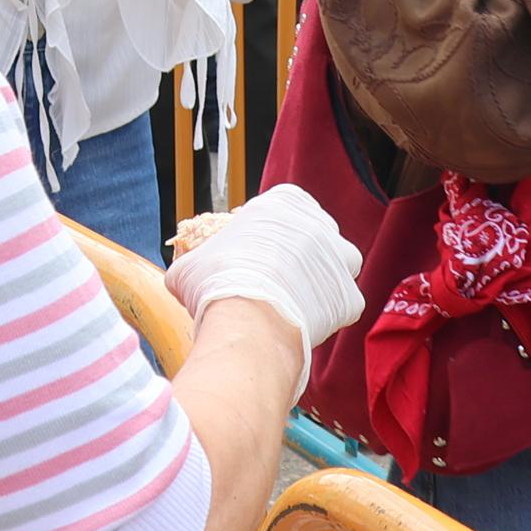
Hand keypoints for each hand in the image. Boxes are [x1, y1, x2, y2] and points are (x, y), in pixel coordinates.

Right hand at [166, 185, 365, 396]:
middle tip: (276, 282)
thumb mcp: (189, 266)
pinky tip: (302, 326)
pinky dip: (326, 317)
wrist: (247, 319)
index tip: (261, 253)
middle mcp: (319, 224)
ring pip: (336, 268)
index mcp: (283, 203)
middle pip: (314, 237)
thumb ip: (193, 264)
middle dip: (300, 257)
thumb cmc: (216, 284)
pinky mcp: (349, 297)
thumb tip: (181, 278)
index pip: (287, 209)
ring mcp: (340, 260)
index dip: (275, 233)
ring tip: (293, 303)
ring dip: (320, 282)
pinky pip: (341, 306)